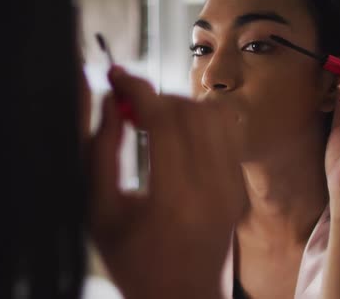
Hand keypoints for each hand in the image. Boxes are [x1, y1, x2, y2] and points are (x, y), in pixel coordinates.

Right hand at [89, 66, 245, 298]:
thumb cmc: (135, 264)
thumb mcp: (100, 213)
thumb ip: (99, 153)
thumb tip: (109, 102)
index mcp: (174, 199)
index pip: (162, 118)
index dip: (136, 87)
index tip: (117, 75)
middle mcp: (212, 190)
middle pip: (191, 109)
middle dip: (155, 95)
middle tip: (128, 103)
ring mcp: (232, 189)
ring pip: (213, 114)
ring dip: (179, 104)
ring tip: (150, 119)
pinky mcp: (239, 188)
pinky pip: (226, 133)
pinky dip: (199, 120)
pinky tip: (175, 134)